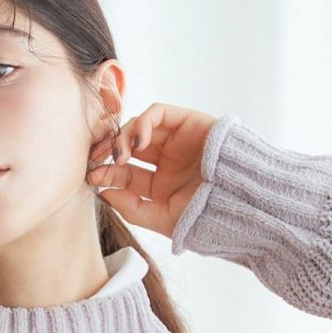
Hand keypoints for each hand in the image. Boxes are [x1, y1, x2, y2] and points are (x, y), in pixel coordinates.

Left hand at [85, 104, 218, 239]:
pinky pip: (158, 112)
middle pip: (126, 147)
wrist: (239, 202)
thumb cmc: (206, 216)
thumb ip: (132, 208)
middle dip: (108, 152)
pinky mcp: (187, 121)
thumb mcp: (163, 219)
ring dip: (123, 138)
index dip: (106, 173)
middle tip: (96, 161)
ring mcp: (176, 140)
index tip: (92, 177)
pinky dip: (143, 122)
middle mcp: (165, 160)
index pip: (124, 173)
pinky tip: (138, 142)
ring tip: (120, 156)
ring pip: (138, 127)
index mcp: (159, 184)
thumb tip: (103, 192)